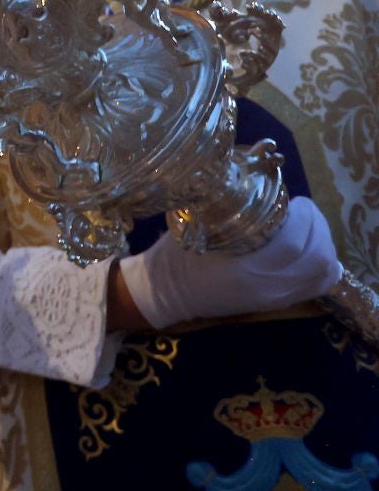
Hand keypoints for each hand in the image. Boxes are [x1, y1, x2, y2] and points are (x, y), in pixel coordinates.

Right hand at [119, 197, 341, 329]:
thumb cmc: (177, 256)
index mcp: (246, 271)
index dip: (306, 218)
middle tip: (304, 210)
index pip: (296, 244)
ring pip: (325, 273)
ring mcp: (276, 299)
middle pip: (319, 258)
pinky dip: (324, 264)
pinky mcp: (279, 303)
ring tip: (308, 227)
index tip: (297, 200)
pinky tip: (311, 248)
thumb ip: (230, 212)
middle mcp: (268, 288)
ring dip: (324, 244)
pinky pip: (318, 285)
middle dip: (319, 227)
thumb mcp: (197, 228)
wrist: (166, 293)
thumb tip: (258, 188)